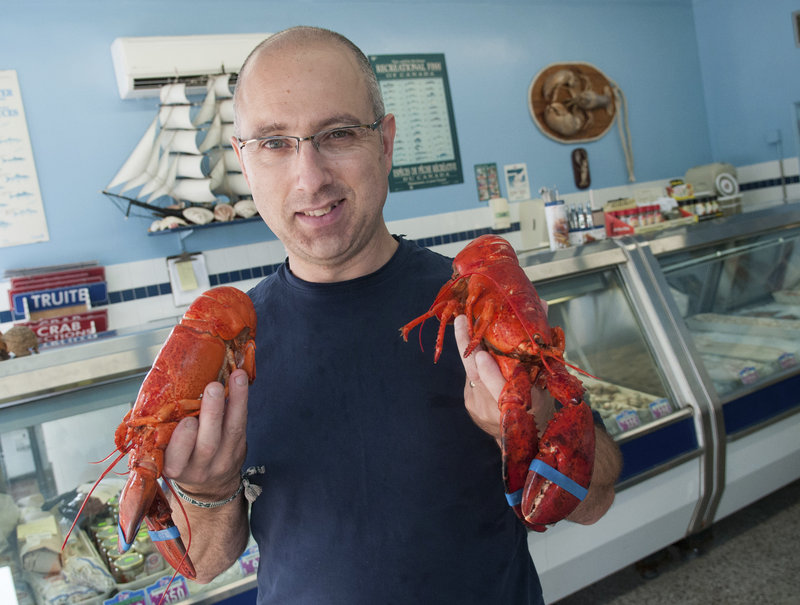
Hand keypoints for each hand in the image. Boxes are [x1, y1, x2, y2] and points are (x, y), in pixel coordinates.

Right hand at [163, 369, 249, 500]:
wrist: (210, 485)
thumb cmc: (181, 459)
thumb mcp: (166, 454)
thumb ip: (163, 431)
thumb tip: (158, 392)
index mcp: (174, 468)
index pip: (176, 460)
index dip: (182, 442)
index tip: (186, 422)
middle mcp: (199, 467)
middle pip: (208, 444)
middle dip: (211, 414)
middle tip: (213, 388)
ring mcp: (223, 459)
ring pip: (231, 431)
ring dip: (235, 402)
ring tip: (236, 377)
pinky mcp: (239, 449)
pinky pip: (242, 424)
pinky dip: (242, 401)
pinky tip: (240, 381)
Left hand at [454, 314, 556, 440]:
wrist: (523, 437)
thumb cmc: (541, 404)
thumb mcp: (548, 379)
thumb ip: (543, 343)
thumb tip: (541, 304)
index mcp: (522, 406)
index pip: (502, 392)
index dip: (491, 376)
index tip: (482, 357)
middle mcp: (496, 409)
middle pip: (476, 377)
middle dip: (466, 347)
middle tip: (463, 321)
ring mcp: (479, 407)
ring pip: (472, 373)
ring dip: (468, 346)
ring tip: (465, 321)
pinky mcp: (470, 403)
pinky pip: (471, 377)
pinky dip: (472, 359)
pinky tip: (472, 341)